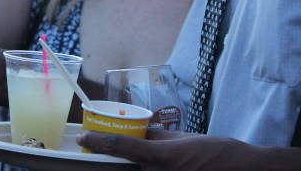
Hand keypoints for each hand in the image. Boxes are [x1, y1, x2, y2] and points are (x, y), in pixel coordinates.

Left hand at [76, 130, 261, 170]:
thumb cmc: (218, 152)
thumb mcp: (184, 138)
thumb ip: (157, 137)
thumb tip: (137, 133)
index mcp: (162, 157)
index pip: (120, 147)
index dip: (97, 142)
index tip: (82, 138)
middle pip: (124, 168)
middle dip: (111, 161)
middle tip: (100, 152)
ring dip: (131, 167)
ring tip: (132, 159)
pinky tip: (153, 165)